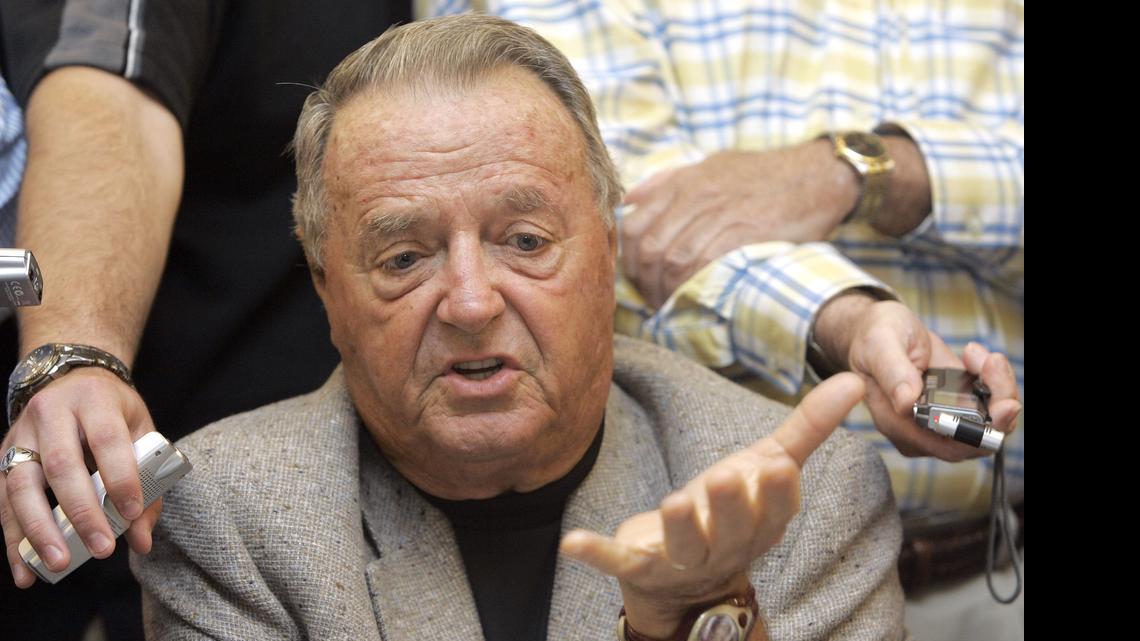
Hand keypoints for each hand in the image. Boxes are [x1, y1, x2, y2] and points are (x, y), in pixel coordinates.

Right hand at [0, 368, 160, 586]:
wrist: (72, 377)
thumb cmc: (113, 410)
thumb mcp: (140, 429)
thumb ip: (148, 480)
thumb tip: (143, 540)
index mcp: (94, 400)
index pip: (107, 440)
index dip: (120, 478)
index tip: (132, 513)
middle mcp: (52, 414)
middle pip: (61, 465)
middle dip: (81, 512)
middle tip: (101, 549)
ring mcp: (22, 435)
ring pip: (22, 485)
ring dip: (40, 530)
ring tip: (58, 564)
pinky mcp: (4, 456)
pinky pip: (3, 501)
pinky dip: (14, 539)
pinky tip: (24, 570)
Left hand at [560, 373, 864, 638]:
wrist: (685, 580)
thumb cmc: (732, 510)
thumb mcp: (767, 465)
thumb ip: (809, 427)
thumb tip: (856, 381)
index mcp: (759, 523)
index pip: (774, 511)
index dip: (776, 494)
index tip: (778, 466)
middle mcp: (725, 546)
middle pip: (732, 530)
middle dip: (729, 507)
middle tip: (724, 478)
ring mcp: (681, 560)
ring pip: (682, 546)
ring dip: (678, 527)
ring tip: (674, 503)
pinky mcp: (639, 565)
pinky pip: (618, 562)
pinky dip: (597, 554)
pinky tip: (572, 544)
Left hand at [620, 142, 856, 307]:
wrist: (817, 175)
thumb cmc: (763, 174)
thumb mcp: (711, 166)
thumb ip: (669, 183)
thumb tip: (632, 202)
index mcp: (682, 181)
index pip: (633, 223)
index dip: (628, 257)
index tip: (636, 277)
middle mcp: (694, 195)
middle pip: (649, 246)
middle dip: (644, 280)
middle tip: (651, 299)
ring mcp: (718, 213)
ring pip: (673, 258)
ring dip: (666, 289)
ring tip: (670, 305)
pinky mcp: (743, 232)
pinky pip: (704, 264)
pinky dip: (692, 286)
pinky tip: (693, 299)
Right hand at [814, 294, 1020, 460]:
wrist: (880, 328)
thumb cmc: (873, 337)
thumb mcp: (879, 345)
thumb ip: (892, 372)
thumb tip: (906, 403)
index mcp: (897, 424)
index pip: (948, 446)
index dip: (979, 433)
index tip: (1002, 403)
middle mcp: (921, 430)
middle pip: (976, 440)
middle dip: (998, 407)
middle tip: (994, 366)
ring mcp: (941, 419)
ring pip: (989, 424)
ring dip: (998, 388)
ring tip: (980, 355)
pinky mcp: (956, 404)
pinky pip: (989, 406)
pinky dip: (994, 380)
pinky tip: (975, 356)